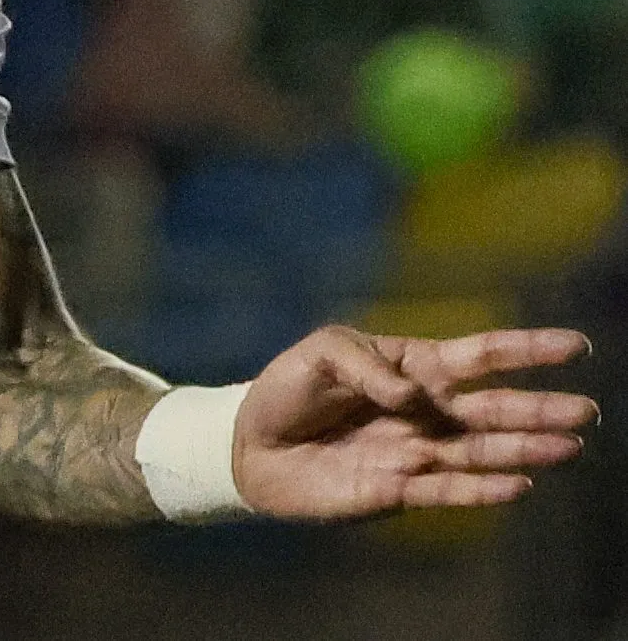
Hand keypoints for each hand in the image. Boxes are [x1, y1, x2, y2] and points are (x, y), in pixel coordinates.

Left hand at [235, 324, 596, 518]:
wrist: (249, 445)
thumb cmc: (287, 390)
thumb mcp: (319, 354)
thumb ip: (365, 365)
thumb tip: (412, 396)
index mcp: (413, 367)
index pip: (479, 355)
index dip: (527, 350)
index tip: (576, 346)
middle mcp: (426, 410)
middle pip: (493, 408)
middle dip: (540, 408)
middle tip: (587, 410)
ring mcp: (417, 450)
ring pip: (482, 451)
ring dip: (525, 450)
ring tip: (570, 447)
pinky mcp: (398, 489)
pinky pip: (449, 490)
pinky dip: (483, 490)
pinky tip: (519, 486)